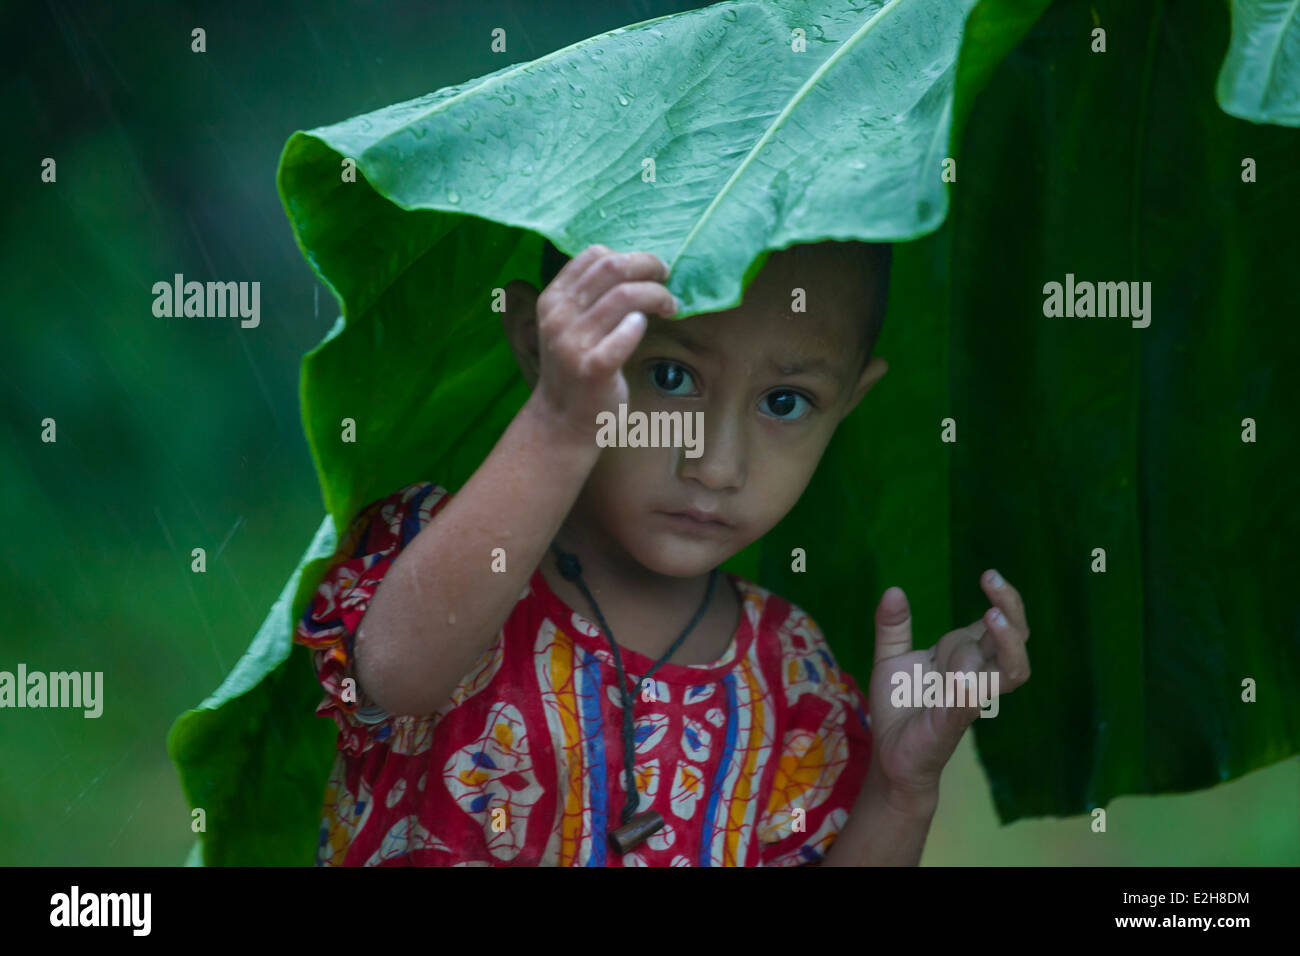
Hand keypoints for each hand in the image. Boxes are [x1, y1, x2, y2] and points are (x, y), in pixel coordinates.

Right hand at [531, 244, 676, 439]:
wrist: (563, 421)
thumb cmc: (576, 367)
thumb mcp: (569, 325)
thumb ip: (590, 296)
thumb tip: (636, 265)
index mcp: (553, 299)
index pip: (593, 255)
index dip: (629, 255)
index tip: (649, 271)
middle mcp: (559, 316)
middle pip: (612, 268)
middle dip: (648, 267)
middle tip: (666, 279)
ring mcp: (573, 343)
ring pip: (625, 296)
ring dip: (657, 295)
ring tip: (670, 306)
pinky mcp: (594, 368)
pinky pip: (627, 333)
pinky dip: (641, 325)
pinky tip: (646, 328)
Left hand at [865, 570, 1031, 800]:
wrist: (889, 754)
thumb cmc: (898, 707)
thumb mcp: (889, 658)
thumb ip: (893, 627)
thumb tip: (893, 590)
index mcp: (963, 654)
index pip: (997, 622)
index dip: (1001, 599)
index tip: (988, 575)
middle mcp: (975, 672)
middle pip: (1015, 638)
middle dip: (1011, 608)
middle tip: (992, 580)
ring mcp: (970, 696)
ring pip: (1013, 670)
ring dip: (1007, 643)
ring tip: (993, 618)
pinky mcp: (954, 720)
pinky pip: (971, 700)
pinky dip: (969, 684)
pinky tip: (960, 672)